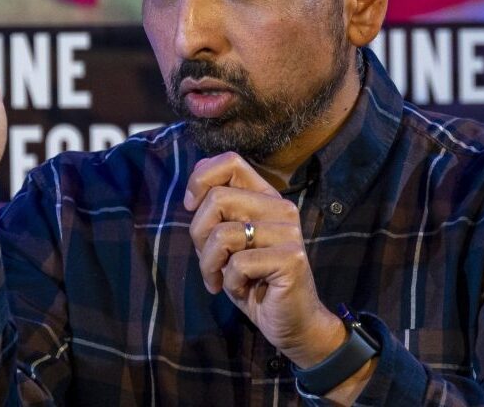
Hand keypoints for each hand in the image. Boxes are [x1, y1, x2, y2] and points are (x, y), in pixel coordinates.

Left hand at [185, 152, 344, 368]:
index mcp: (265, 197)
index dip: (201, 179)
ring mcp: (288, 231)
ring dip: (210, 264)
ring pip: (223, 233)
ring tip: (220, 279)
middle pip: (218, 198)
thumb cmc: (254, 281)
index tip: (192, 208)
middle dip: (198, 234)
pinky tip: (243, 290)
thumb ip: (215, 215)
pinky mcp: (291, 257)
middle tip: (208, 260)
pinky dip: (230, 283)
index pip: (230, 161)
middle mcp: (280, 208)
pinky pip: (238, 263)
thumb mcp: (227, 244)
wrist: (292, 322)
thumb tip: (194, 191)